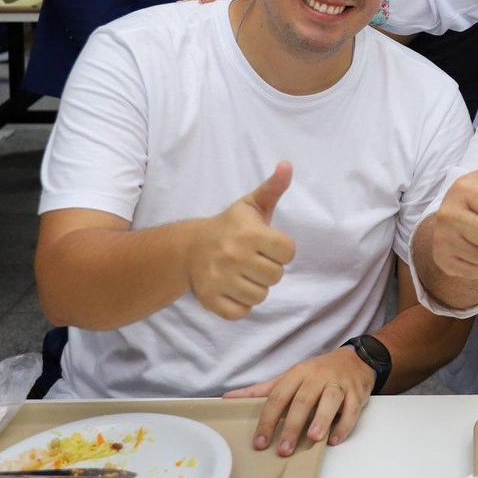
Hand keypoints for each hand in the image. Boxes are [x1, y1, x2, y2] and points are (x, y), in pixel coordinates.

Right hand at [185, 163, 296, 319]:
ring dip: (255, 288)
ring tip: (243, 274)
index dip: (282, 250)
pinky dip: (240, 305)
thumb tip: (287, 165)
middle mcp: (234, 255)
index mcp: (249, 233)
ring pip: (260, 296)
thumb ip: (273, 188)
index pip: (288, 252)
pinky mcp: (210, 298)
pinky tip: (233, 289)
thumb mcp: (251, 205)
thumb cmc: (230, 226)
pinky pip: (240, 313)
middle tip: (253, 260)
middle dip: (269, 269)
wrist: (189, 247)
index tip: (268, 245)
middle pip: (276, 276)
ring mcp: (220, 279)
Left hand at [224, 347, 373, 455]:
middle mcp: (318, 377)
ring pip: (330, 401)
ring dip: (321, 419)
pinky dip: (344, 425)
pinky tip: (334, 439)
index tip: (260, 442)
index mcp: (298, 373)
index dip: (268, 420)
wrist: (356, 359)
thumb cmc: (319, 372)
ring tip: (313, 438)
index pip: (278, 397)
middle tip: (283, 449)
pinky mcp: (357, 392)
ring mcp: (339, 384)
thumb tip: (228, 398)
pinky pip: (351, 409)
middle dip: (292, 425)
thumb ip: (262, 390)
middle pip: (303, 400)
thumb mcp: (290, 377)